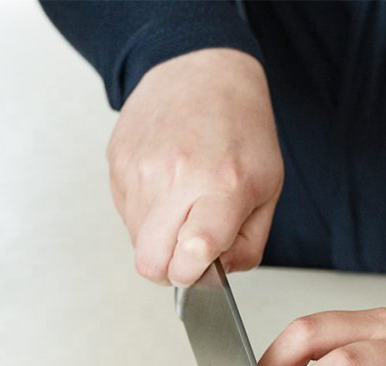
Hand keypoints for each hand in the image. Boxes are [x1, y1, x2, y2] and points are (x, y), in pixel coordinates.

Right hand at [106, 48, 282, 285]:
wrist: (198, 69)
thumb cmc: (239, 128)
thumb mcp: (268, 187)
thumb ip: (247, 245)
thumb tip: (214, 275)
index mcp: (222, 185)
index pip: (191, 255)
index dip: (193, 274)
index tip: (201, 264)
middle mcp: (175, 179)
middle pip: (151, 265)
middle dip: (170, 269)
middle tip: (188, 249)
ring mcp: (140, 172)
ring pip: (137, 243)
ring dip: (159, 238)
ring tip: (180, 203)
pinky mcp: (117, 166)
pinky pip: (126, 216)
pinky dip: (145, 213)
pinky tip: (164, 185)